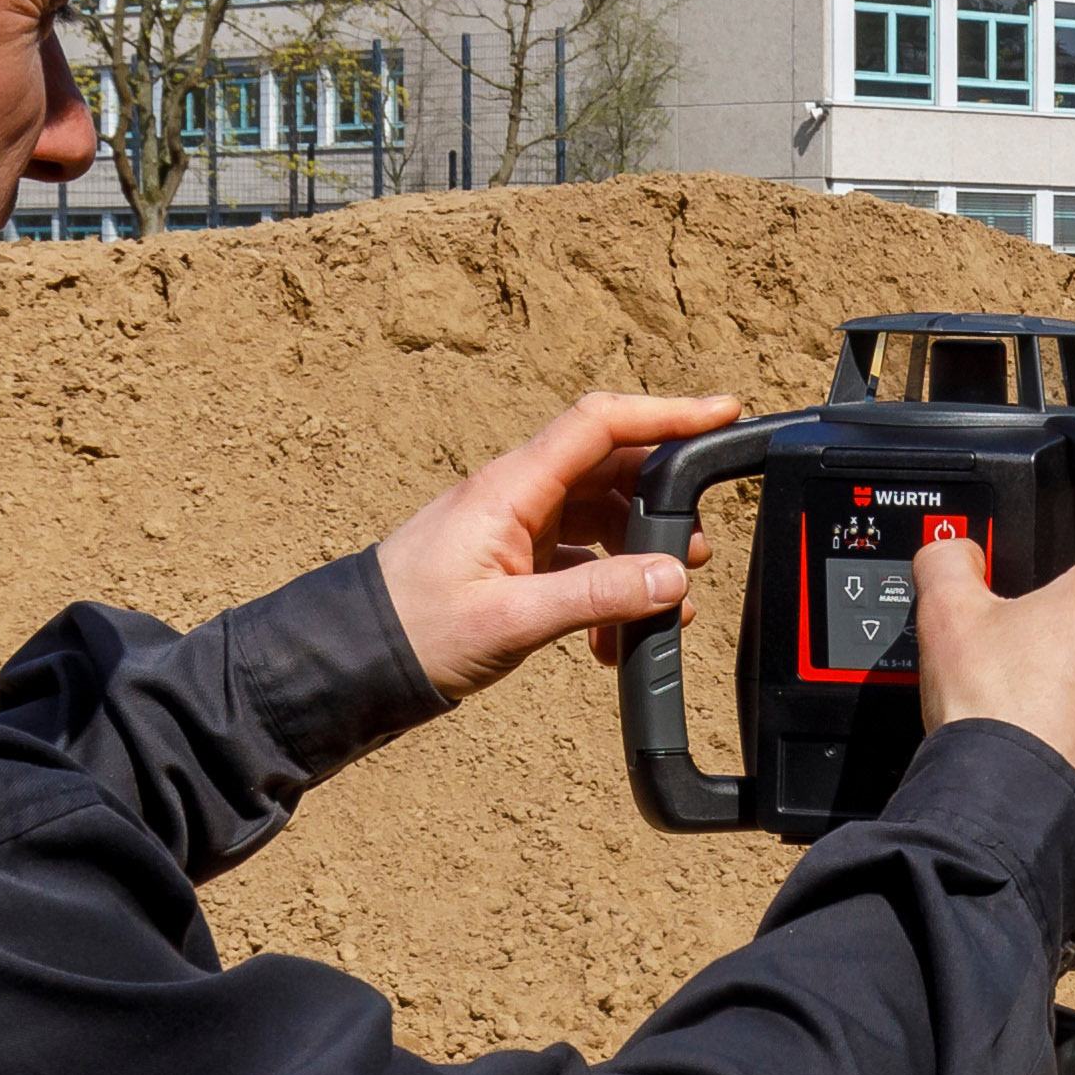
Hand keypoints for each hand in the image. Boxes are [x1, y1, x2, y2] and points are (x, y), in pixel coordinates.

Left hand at [375, 390, 740, 699]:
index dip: (667, 412)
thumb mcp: (511, 619)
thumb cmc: (414, 632)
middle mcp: (517, 495)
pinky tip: (610, 638)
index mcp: (512, 487)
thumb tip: (670, 578)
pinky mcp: (512, 561)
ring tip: (664, 600)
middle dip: (665, 500)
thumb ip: (596, 596)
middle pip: (611, 468)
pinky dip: (607, 587)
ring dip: (638, 552)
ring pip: (601, 516)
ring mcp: (514, 527)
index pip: (602, 424)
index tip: (724, 415)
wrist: (350, 662)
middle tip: (699, 545)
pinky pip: (579, 557)